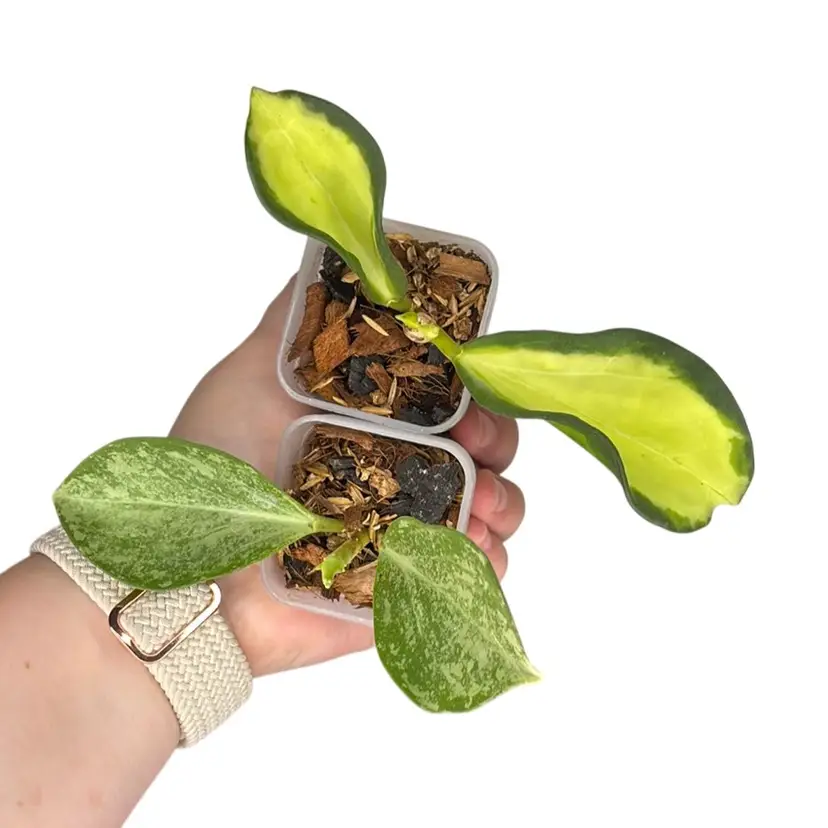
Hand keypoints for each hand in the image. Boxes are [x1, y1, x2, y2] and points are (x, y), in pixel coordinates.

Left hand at [170, 279, 525, 676]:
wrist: (195, 572)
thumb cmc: (214, 468)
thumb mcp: (249, 375)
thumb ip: (298, 321)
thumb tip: (339, 256)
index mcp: (373, 420)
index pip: (450, 396)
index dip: (474, 391)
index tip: (473, 397)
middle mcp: (397, 469)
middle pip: (483, 449)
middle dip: (497, 445)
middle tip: (481, 451)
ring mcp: (408, 529)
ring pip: (492, 508)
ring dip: (502, 504)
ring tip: (479, 511)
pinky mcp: (407, 584)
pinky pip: (472, 575)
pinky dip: (486, 562)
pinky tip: (470, 551)